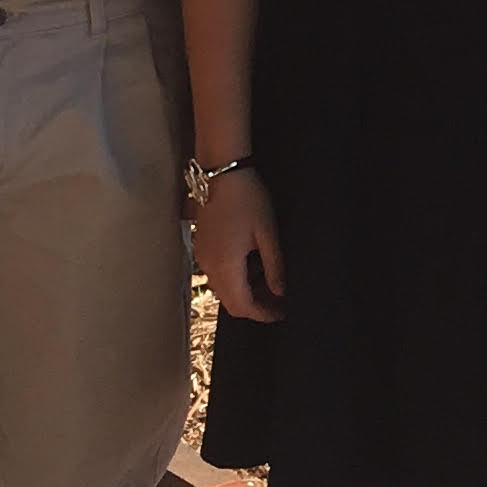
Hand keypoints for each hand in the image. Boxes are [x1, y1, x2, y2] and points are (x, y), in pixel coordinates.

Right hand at [195, 171, 286, 320]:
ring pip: (225, 288)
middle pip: (231, 301)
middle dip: (256, 305)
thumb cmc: (247, 199)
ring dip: (247, 290)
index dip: (263, 314)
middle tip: (280, 299)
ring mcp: (204, 256)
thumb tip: (281, 292)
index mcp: (225, 266)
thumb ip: (274, 266)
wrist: (222, 172)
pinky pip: (220, 272)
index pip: (242, 306)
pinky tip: (255, 261)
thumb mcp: (267, 233)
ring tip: (271, 278)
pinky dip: (238, 276)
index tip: (282, 313)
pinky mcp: (204, 246)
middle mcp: (210, 266)